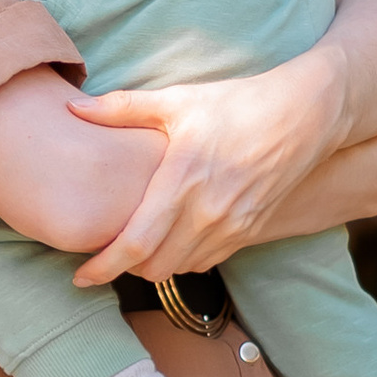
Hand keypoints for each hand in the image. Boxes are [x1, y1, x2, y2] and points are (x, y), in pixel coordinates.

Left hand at [66, 49, 370, 282]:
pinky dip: (182, 259)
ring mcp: (232, 226)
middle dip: (124, 269)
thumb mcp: (179, 100)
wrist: (304, 116)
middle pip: (153, 267)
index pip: (135, 244)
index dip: (103, 267)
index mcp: (183, 182)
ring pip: (179, 268)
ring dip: (153, 266)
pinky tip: (171, 240)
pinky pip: (206, 261)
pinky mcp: (249, 231)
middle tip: (104, 254)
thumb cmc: (237, 104)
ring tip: (134, 248)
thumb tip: (73, 109)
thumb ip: (123, 109)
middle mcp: (208, 213)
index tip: (80, 276)